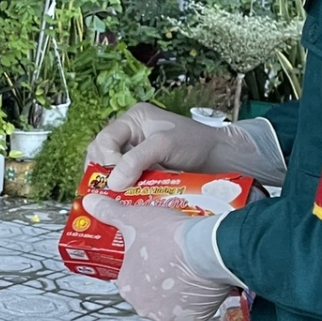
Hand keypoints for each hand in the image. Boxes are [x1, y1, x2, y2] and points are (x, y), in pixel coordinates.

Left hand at [83, 194, 236, 320]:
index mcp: (127, 287)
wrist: (208, 249)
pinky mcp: (195, 319)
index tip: (153, 252)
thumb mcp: (134, 219)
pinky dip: (196, 297)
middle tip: (171, 257)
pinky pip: (193, 308)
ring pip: (172, 302)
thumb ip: (110, 212)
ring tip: (187, 266)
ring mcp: (171, 315)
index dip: (142, 263)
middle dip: (159, 278)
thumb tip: (89, 203)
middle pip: (151, 292)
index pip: (130, 277)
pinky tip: (200, 279)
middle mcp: (146, 307)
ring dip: (178, 289)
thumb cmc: (170, 238)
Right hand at [87, 102, 268, 188]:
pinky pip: (123, 180)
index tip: (115, 179)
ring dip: (112, 184)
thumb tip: (113, 183)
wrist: (220, 158)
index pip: (106, 138)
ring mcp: (134, 154)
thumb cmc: (195, 143)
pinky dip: (122, 190)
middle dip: (104, 173)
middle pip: (101, 154)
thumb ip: (137, 160)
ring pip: (110, 169)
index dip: (106, 159)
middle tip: (111, 191)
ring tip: (117, 197)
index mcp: (133, 120)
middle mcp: (130, 135)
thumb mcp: (164, 145)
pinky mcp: (141, 171)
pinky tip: (125, 201)